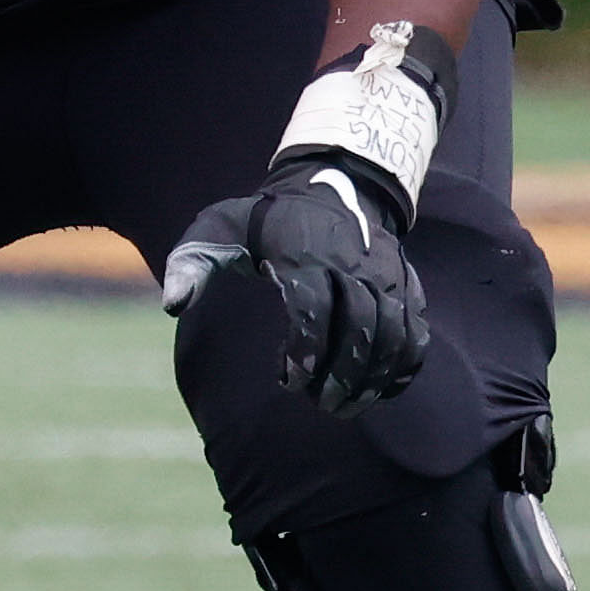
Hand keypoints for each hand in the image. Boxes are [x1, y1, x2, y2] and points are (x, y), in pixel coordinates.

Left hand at [160, 154, 425, 415]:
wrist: (331, 184)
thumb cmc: (263, 221)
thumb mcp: (218, 228)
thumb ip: (190, 263)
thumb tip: (174, 304)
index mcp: (304, 252)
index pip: (315, 305)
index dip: (307, 349)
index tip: (290, 382)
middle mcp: (353, 262)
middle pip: (362, 324)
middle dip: (345, 372)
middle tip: (324, 406)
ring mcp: (385, 273)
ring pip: (395, 331)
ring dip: (377, 376)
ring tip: (350, 406)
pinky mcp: (406, 283)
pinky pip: (416, 329)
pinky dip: (405, 364)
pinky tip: (382, 390)